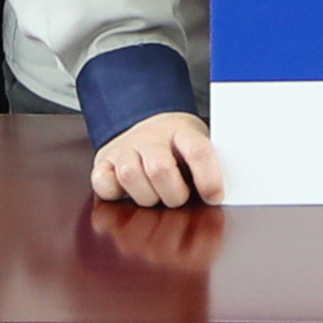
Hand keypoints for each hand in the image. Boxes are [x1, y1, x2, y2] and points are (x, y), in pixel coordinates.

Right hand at [90, 110, 225, 207]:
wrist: (147, 123)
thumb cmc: (178, 146)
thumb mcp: (198, 146)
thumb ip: (207, 167)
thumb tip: (219, 199)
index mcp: (182, 130)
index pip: (197, 151)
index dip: (208, 178)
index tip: (214, 197)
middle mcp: (150, 137)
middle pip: (160, 168)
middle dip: (173, 195)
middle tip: (179, 198)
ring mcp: (125, 148)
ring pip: (130, 176)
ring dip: (146, 196)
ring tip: (155, 196)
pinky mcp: (103, 162)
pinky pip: (103, 183)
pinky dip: (114, 193)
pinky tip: (128, 192)